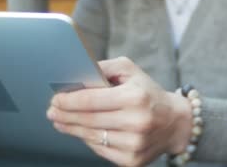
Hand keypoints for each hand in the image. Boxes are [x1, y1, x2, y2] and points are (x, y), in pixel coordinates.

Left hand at [47, 57, 191, 165]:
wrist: (175, 122)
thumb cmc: (147, 92)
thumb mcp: (129, 70)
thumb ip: (102, 68)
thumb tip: (75, 75)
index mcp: (135, 97)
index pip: (91, 100)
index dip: (69, 100)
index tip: (55, 98)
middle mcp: (136, 122)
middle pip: (88, 120)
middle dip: (65, 115)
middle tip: (51, 111)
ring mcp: (134, 145)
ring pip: (92, 137)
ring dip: (71, 129)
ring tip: (60, 121)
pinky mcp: (132, 161)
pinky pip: (100, 150)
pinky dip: (88, 140)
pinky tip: (81, 131)